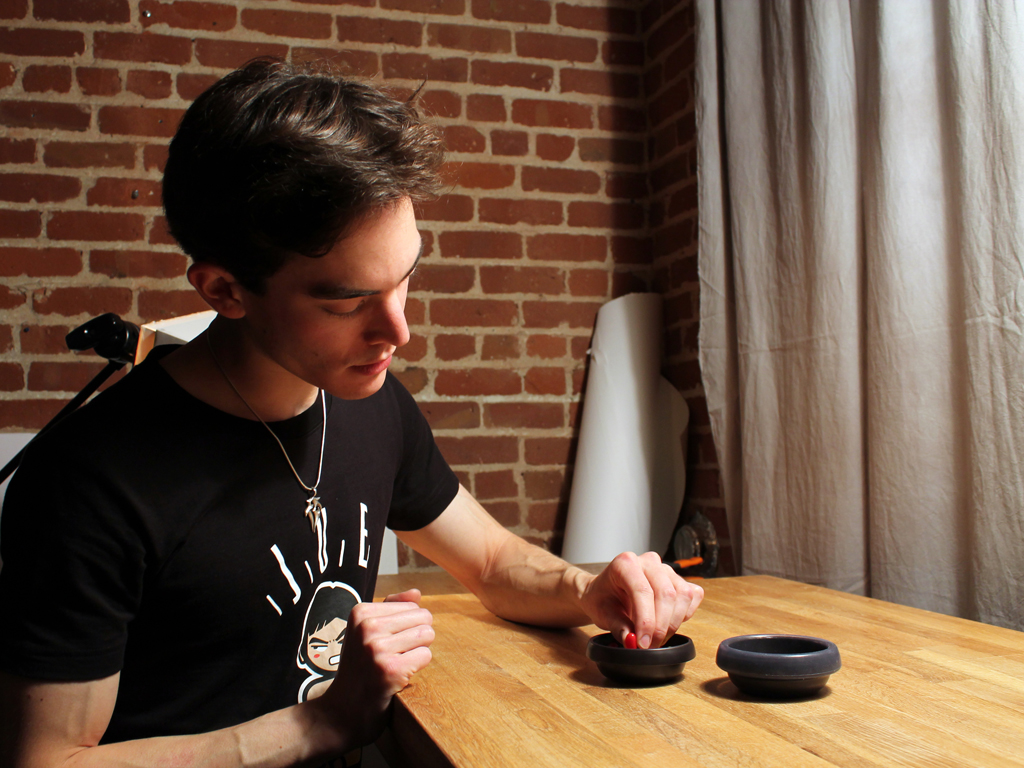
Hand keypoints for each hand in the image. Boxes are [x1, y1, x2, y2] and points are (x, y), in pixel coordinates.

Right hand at [314, 589, 433, 746]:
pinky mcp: (390, 670)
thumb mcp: (366, 632)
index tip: (385, 643)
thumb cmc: (359, 667)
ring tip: (396, 664)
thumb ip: (392, 608)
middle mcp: (367, 627)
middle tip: (395, 655)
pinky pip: (425, 655)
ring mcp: (377, 648)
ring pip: (427, 635)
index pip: (412, 604)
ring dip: (418, 652)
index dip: (406, 626)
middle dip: (417, 637)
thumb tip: (417, 592)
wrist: (342, 710)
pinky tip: (398, 676)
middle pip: (423, 617)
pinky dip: (417, 667)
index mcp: (360, 612)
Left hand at [579, 552, 702, 648]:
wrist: (605, 593)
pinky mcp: (679, 579)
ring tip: (657, 639)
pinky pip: (693, 596)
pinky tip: (669, 623)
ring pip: (683, 595)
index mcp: (625, 563)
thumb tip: (632, 641)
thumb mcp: (602, 614)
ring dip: (673, 623)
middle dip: (661, 626)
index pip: (642, 591)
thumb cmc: (603, 599)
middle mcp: (648, 561)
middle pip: (666, 594)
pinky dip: (684, 614)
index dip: (646, 620)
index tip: (642, 643)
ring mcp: (666, 569)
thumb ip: (618, 626)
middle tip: (649, 646)